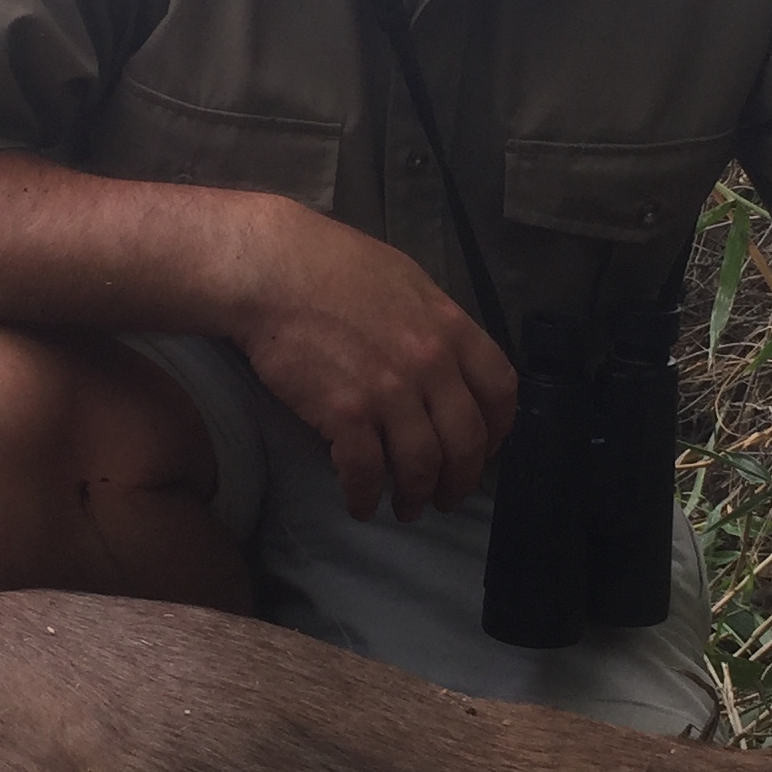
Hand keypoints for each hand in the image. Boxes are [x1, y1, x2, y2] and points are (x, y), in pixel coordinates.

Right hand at [224, 202, 517, 520]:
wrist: (270, 270)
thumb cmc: (331, 264)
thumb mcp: (405, 281)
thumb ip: (434, 325)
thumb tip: (447, 362)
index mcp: (451, 328)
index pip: (500, 390)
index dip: (498, 429)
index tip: (485, 449)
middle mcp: (430, 364)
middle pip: (467, 441)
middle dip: (461, 479)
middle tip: (446, 496)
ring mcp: (389, 391)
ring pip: (422, 466)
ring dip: (416, 496)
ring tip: (406, 507)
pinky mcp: (345, 414)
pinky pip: (366, 472)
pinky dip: (365, 496)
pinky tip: (360, 504)